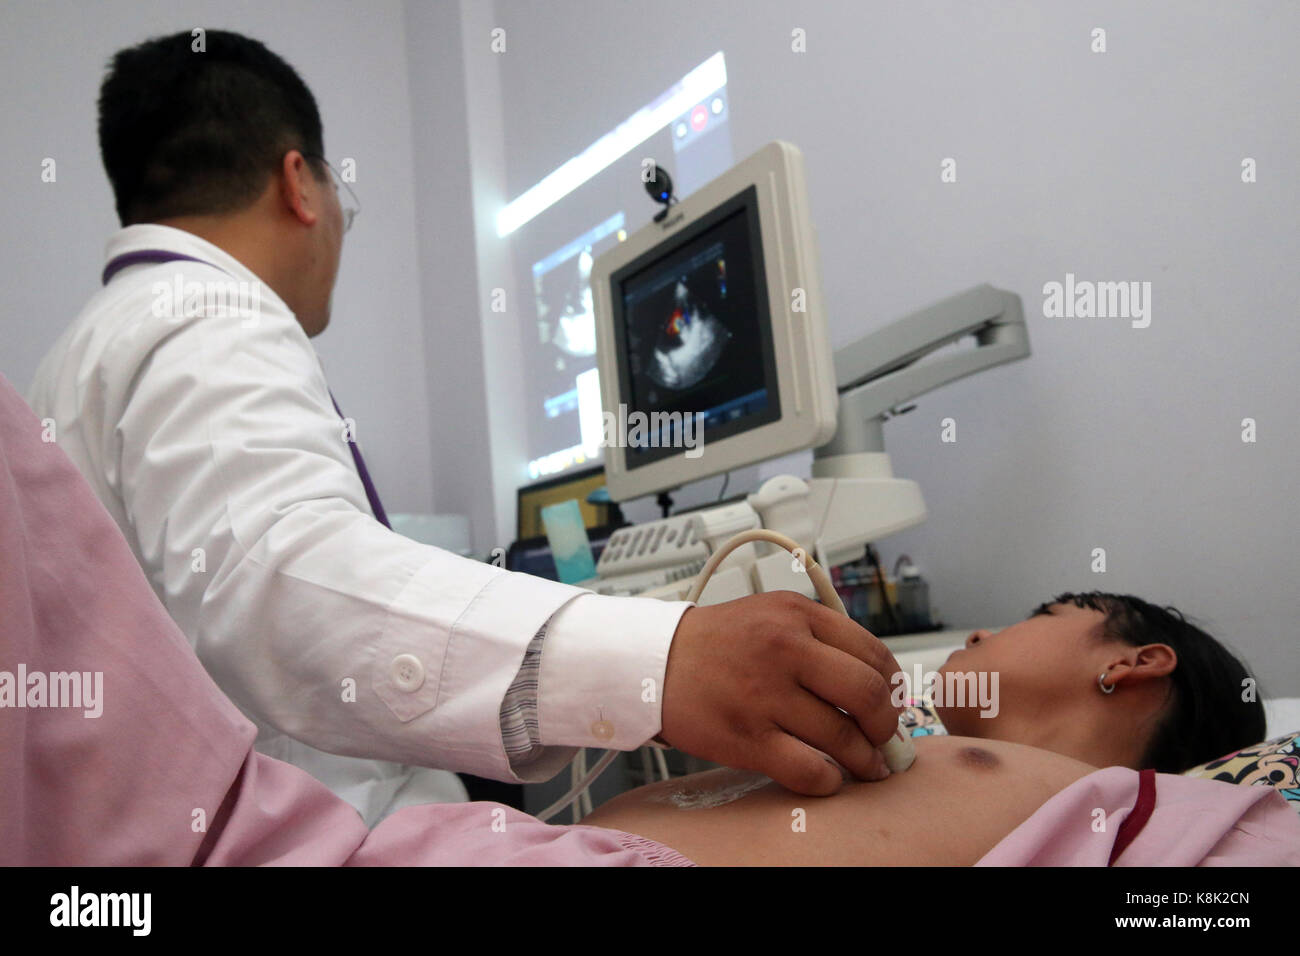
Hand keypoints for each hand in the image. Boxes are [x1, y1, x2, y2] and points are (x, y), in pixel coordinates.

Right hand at [658, 591, 904, 795]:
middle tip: (882, 738)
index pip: (873, 653)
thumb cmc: (716, 644)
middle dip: (886, 725)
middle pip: (869, 694)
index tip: (890, 705)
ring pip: (844, 737)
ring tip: (865, 765)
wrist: (653, 661)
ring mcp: (765, 695)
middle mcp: (785, 649)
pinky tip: (827, 776)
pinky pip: (810, 770)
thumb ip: (821, 638)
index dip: (892, 687)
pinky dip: (829, 780)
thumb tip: (877, 686)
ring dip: (864, 760)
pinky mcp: (747, 737)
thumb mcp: (771, 614)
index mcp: (797, 615)